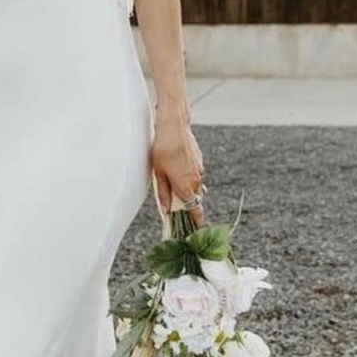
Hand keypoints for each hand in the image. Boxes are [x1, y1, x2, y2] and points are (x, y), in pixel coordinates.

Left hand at [150, 109, 204, 225]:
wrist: (174, 126)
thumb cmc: (162, 149)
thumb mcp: (157, 174)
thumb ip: (163, 193)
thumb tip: (166, 211)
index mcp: (185, 186)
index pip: (195, 210)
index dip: (197, 222)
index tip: (198, 231)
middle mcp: (196, 180)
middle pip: (194, 200)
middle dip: (188, 207)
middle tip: (178, 211)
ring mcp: (199, 170)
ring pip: (194, 187)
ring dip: (186, 191)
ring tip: (173, 186)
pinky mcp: (199, 161)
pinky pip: (194, 175)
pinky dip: (187, 178)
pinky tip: (176, 170)